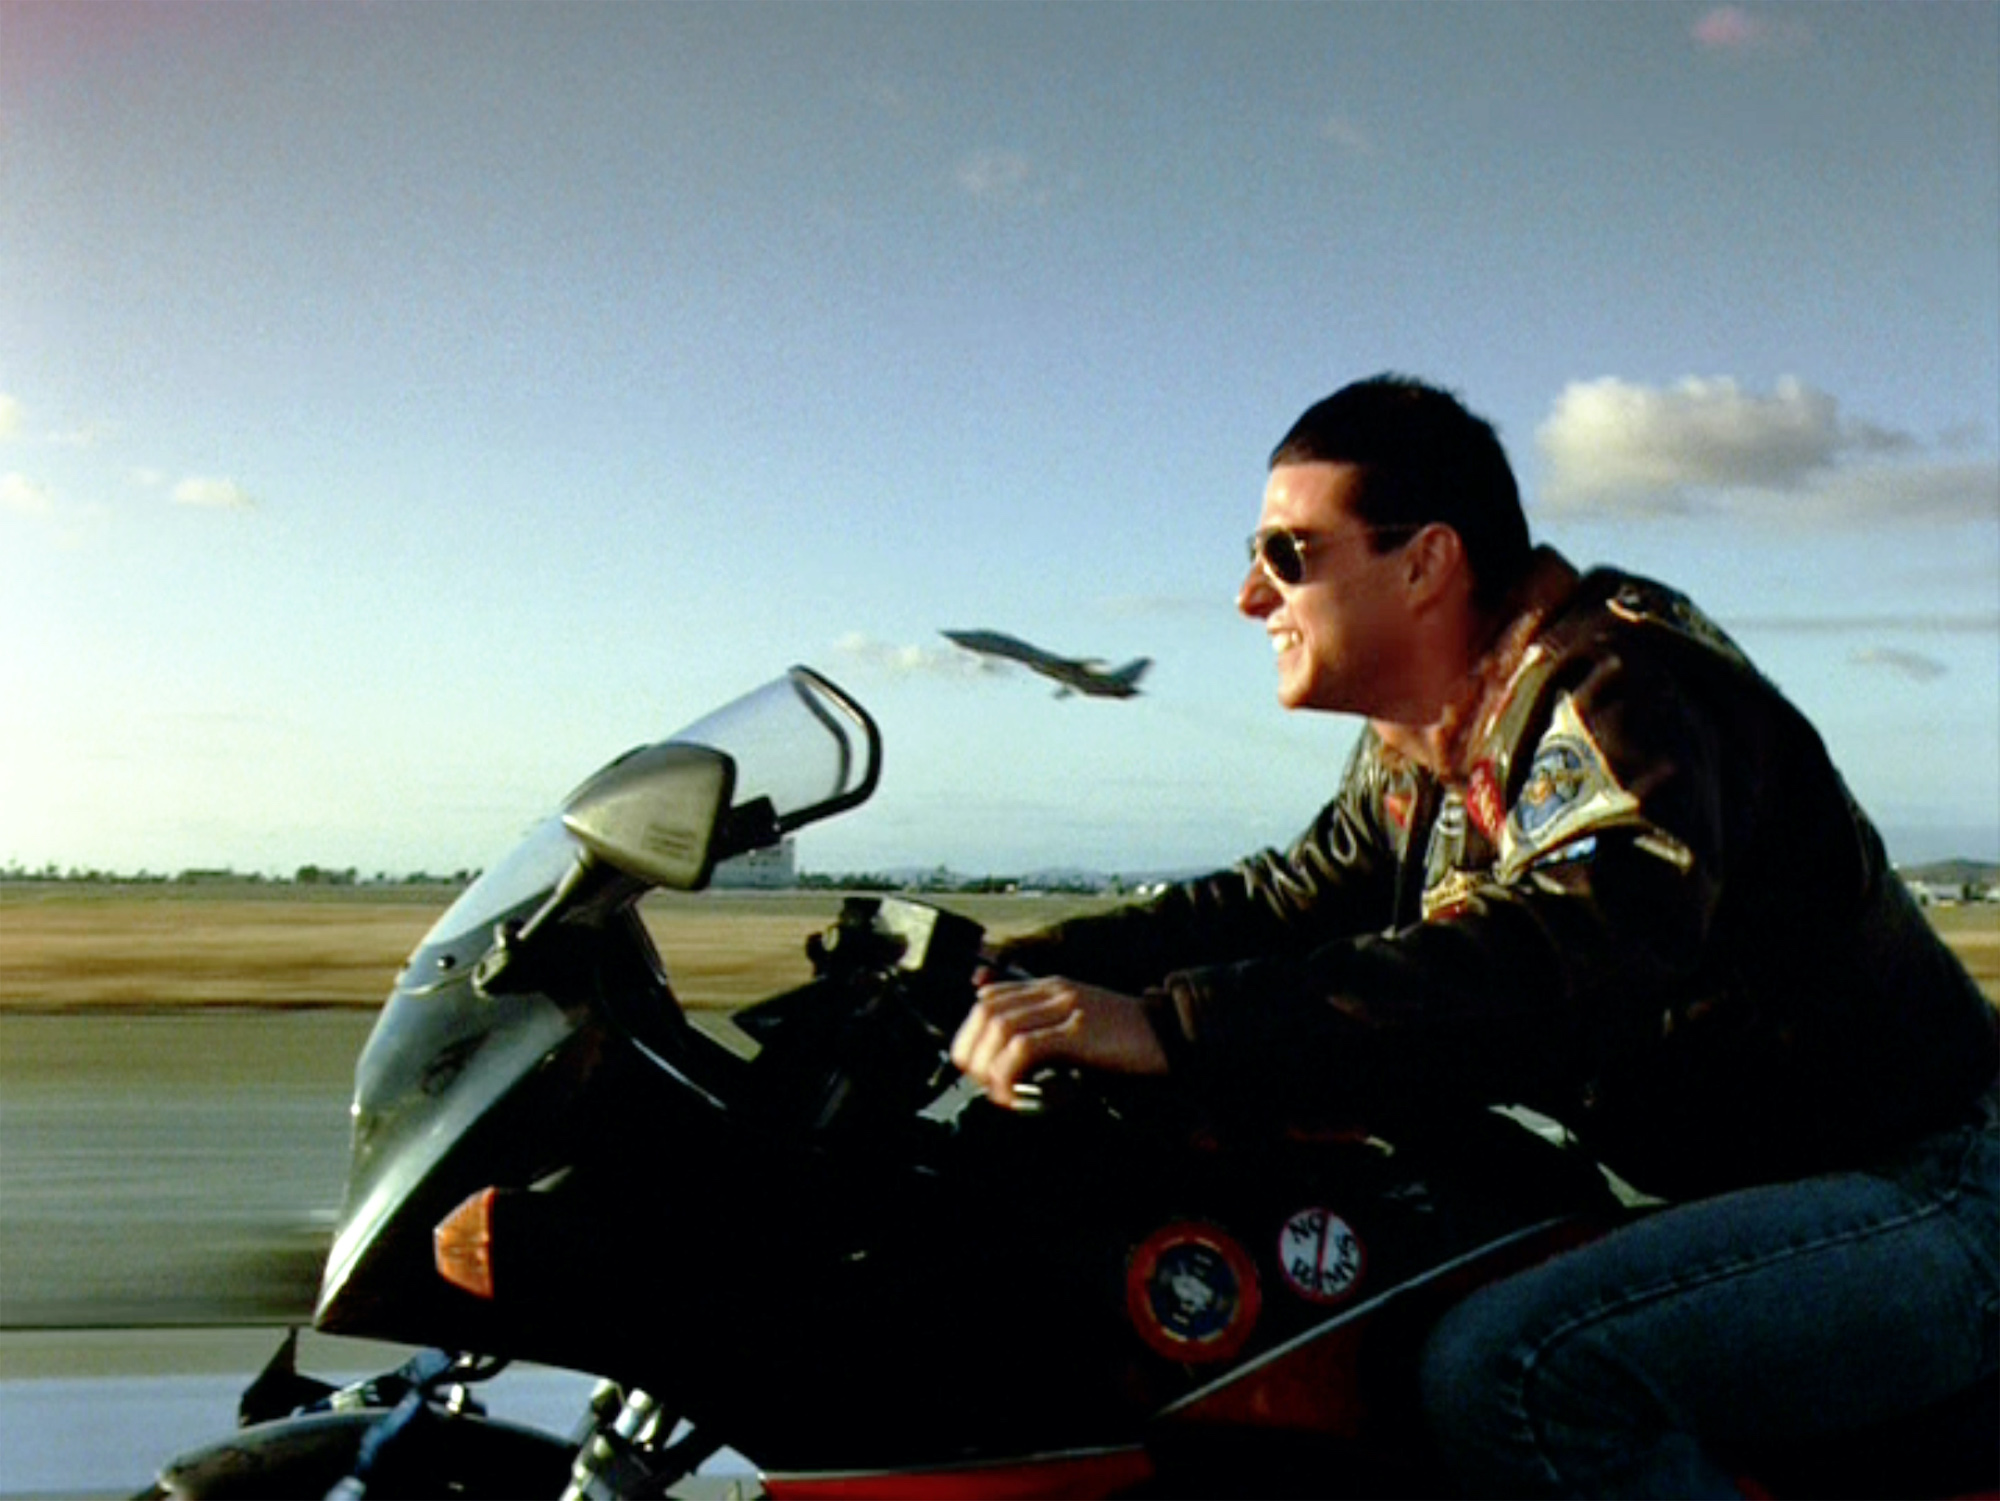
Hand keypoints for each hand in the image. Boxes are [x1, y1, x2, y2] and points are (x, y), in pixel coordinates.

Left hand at [950, 975, 1168, 1108]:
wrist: (1173, 1034)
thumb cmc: (1128, 1041)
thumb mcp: (1081, 1030)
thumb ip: (1049, 1037)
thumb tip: (1015, 1064)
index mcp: (1052, 987)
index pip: (990, 997)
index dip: (972, 1033)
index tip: (975, 1066)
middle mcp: (1054, 991)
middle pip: (987, 1011)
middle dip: (973, 1050)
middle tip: (980, 1083)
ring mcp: (1067, 1008)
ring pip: (1001, 1027)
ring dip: (989, 1066)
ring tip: (998, 1092)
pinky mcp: (1079, 1032)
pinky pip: (1026, 1049)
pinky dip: (1010, 1074)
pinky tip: (1015, 1095)